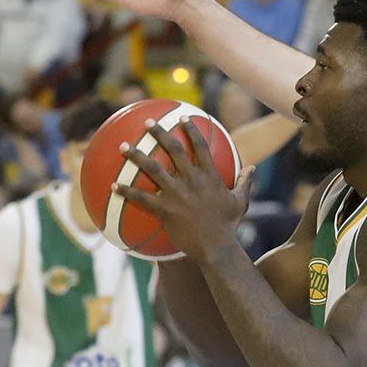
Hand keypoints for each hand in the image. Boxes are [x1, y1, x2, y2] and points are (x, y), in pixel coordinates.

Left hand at [115, 118, 253, 263]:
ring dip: (136, 156)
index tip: (182, 118)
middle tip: (148, 123)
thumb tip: (253, 168)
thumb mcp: (241, 202)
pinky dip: (126, 190)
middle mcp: (192, 180)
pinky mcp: (164, 209)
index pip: (200, 146)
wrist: (216, 247)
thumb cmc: (229, 226)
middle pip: (173, 150)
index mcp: (210, 176)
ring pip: (152, 169)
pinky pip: (142, 197)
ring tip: (123, 146)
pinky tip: (113, 185)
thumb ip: (245, 183)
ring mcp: (177, 194)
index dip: (191, 130)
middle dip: (159, 134)